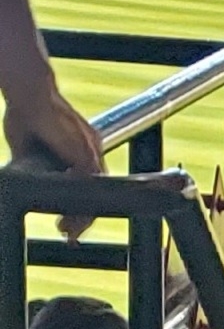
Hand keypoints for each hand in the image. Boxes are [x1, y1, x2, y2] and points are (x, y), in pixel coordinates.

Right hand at [3, 74, 104, 237]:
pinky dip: (82, 201)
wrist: (27, 91)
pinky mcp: (85, 148)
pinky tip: (68, 216)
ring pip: (95, 191)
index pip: (85, 186)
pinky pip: (90, 182)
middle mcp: (91, 149)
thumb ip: (31, 165)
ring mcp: (91, 148)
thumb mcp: (26, 148)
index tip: (65, 227)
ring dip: (82, 215)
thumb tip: (23, 181)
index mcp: (79, 149)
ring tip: (67, 231)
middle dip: (82, 219)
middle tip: (68, 236)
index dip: (77, 209)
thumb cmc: (25, 113)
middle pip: (95, 193)